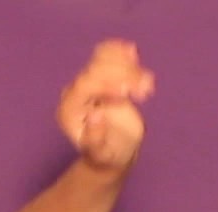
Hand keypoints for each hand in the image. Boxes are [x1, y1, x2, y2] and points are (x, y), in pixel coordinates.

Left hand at [57, 40, 154, 171]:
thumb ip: (96, 139)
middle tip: (147, 91)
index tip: (128, 92)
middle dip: (124, 75)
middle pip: (95, 69)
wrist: (114, 149)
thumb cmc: (108, 154)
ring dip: (129, 66)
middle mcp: (74, 94)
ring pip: (102, 58)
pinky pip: (106, 53)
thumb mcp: (103, 155)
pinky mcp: (100, 75)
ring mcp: (87, 82)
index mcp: (69, 111)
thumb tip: (95, 116)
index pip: (84, 86)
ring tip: (148, 85)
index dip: (107, 83)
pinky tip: (133, 52)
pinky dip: (120, 50)